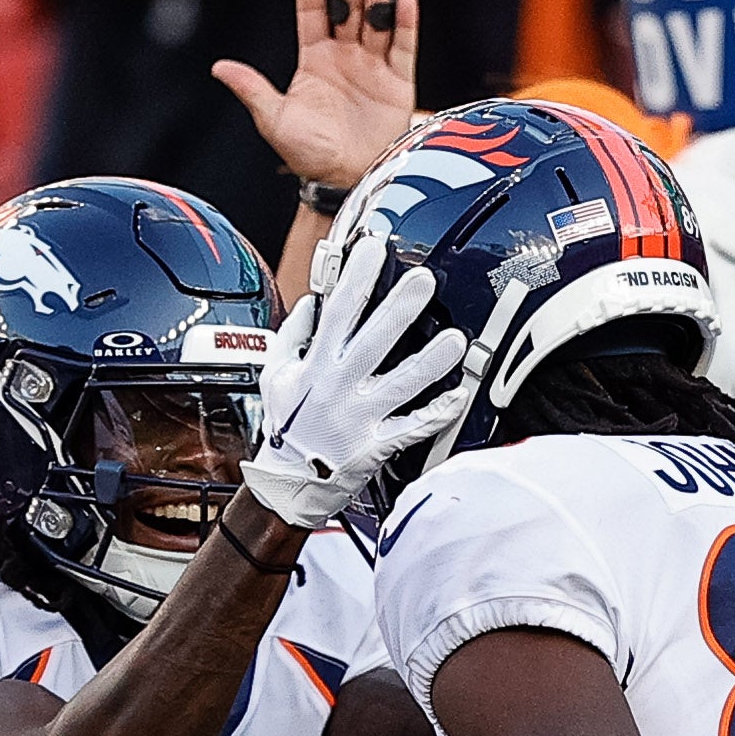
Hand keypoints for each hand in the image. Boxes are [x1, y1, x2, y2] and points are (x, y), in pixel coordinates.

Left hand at [212, 0, 420, 192]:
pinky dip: (404, 23)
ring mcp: (372, 66)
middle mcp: (344, 56)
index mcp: (313, 60)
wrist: (345, 182)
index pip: (311, 11)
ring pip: (375, 19)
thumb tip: (219, 67)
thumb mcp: (275, 120)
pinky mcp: (398, 82)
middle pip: (347, 6)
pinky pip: (403, 46)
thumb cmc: (307, 155)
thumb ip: (253, 90)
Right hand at [243, 240, 463, 526]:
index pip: (337, 313)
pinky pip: (412, 428)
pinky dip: (437, 414)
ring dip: (430, 362)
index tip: (372, 249)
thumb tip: (310, 304)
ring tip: (455, 340)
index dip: (355, 279)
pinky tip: (459, 396)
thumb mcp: (275, 377)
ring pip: (401, 386)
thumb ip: (292, 338)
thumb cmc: (284, 429)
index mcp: (315, 367)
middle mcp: (338, 389)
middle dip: (400, 309)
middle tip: (424, 281)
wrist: (287, 486)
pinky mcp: (375, 445)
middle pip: (374, 342)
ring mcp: (359, 418)